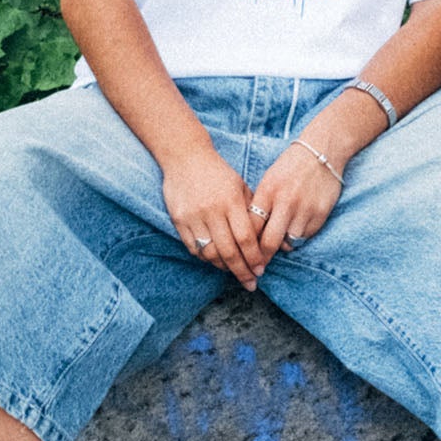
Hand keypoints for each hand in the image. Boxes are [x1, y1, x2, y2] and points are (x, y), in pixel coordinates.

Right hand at [163, 146, 265, 291]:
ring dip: (224, 267)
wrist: (185, 157)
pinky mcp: (179, 220)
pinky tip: (215, 260)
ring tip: (233, 272)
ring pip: (210, 253)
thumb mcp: (239, 186)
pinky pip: (193, 248)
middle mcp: (212, 211)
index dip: (254, 258)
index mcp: (231, 201)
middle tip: (250, 283)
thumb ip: (249, 211)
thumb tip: (262, 240)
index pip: (246, 238)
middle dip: (241, 271)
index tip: (260, 270)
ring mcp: (193, 217)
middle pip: (229, 251)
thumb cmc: (217, 172)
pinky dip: (206, 258)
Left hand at [249, 137, 343, 268]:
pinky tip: (297, 228)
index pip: (251, 227)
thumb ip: (260, 204)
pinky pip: (306, 236)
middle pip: (269, 242)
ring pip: (289, 243)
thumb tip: (250, 233)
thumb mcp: (269, 180)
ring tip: (280, 242)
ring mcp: (305, 209)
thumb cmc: (290, 167)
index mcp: (268, 191)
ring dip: (283, 246)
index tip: (242, 257)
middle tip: (258, 267)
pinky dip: (299, 237)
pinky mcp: (320, 214)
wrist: (322, 152)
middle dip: (262, 258)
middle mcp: (286, 202)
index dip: (245, 245)